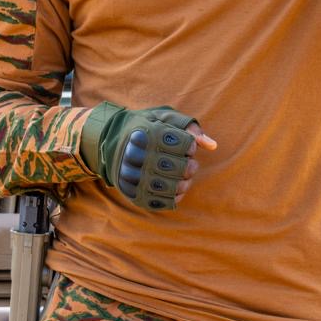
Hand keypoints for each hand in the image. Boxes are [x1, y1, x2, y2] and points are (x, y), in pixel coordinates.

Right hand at [80, 103, 216, 211]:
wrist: (108, 143)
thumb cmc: (143, 127)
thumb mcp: (163, 117)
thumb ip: (189, 127)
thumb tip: (212, 146)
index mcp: (149, 134)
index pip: (186, 145)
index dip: (190, 146)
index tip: (185, 145)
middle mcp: (140, 157)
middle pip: (180, 168)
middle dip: (189, 166)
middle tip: (187, 163)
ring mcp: (136, 178)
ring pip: (173, 188)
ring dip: (184, 183)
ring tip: (182, 176)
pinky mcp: (135, 194)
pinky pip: (163, 202)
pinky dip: (174, 197)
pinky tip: (173, 187)